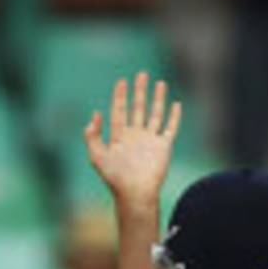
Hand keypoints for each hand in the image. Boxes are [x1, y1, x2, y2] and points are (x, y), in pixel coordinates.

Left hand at [85, 72, 180, 209]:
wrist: (135, 193)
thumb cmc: (115, 178)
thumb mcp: (97, 156)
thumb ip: (92, 136)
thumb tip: (95, 114)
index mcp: (120, 138)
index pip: (119, 112)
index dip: (120, 96)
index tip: (121, 81)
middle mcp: (135, 137)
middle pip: (138, 108)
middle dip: (139, 92)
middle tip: (141, 75)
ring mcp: (150, 141)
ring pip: (155, 114)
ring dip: (157, 99)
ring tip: (160, 83)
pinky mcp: (164, 147)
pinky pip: (170, 128)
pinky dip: (174, 117)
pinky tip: (176, 104)